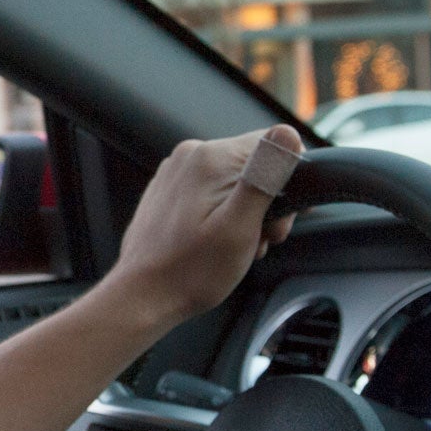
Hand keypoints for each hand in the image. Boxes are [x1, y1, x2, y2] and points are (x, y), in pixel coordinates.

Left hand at [96, 125, 302, 331]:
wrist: (143, 297)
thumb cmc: (191, 271)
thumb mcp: (240, 226)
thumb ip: (265, 177)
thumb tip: (288, 133)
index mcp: (210, 157)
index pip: (274, 146)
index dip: (287, 183)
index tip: (278, 220)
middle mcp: (190, 155)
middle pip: (255, 165)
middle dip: (267, 203)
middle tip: (257, 240)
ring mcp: (176, 173)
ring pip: (235, 181)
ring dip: (247, 213)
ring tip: (236, 247)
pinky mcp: (170, 190)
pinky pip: (212, 192)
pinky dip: (224, 215)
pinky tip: (218, 243)